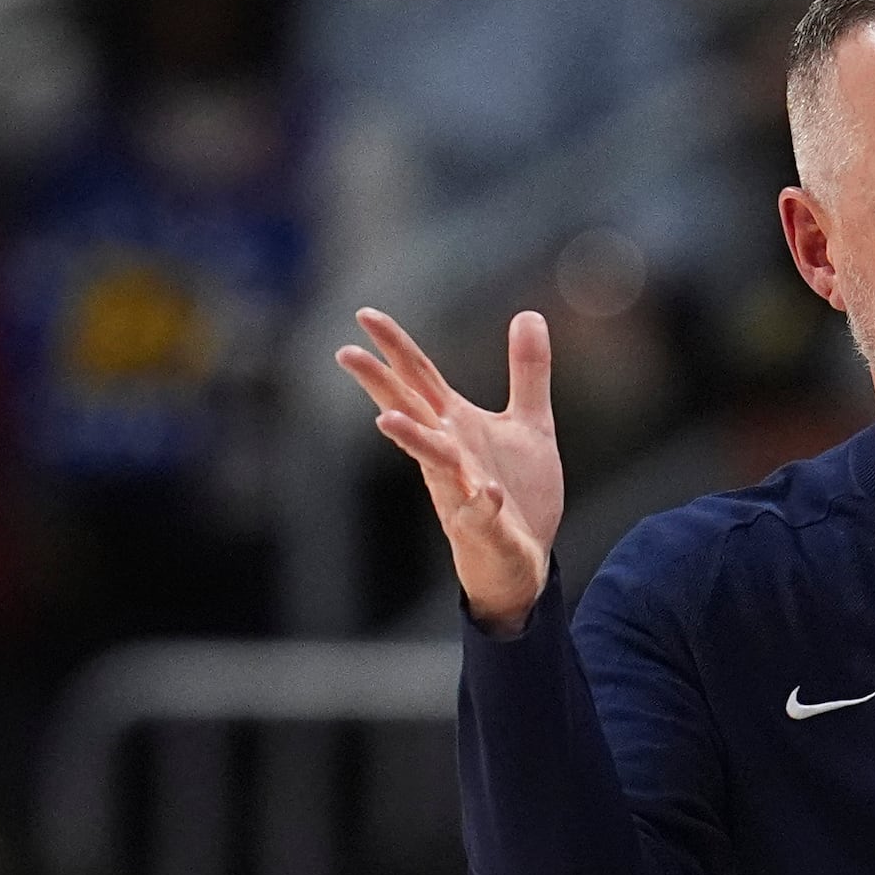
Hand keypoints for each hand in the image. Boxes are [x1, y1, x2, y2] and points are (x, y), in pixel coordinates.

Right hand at [340, 308, 562, 633]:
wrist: (523, 561)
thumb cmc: (516, 492)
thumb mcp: (530, 424)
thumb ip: (527, 372)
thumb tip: (528, 313)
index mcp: (456, 427)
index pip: (419, 380)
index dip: (395, 347)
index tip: (365, 314)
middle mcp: (449, 457)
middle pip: (411, 414)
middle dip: (380, 385)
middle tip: (345, 353)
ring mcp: (462, 494)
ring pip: (433, 465)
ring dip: (414, 441)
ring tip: (386, 420)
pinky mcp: (487, 530)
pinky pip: (481, 516)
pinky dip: (482, 503)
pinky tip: (486, 489)